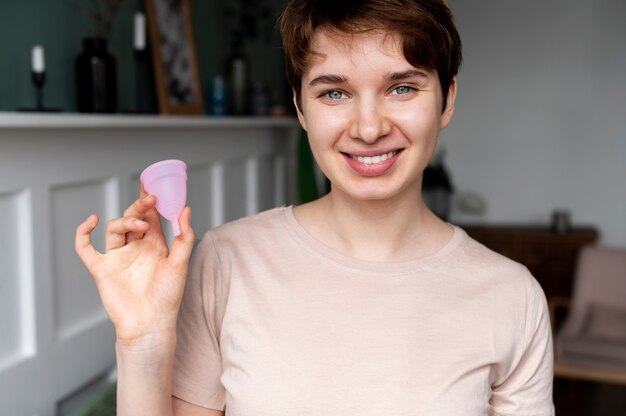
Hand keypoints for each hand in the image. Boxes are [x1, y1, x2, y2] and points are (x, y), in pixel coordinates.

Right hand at [75, 190, 195, 345]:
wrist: (151, 324)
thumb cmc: (168, 297)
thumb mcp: (180, 263)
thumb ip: (184, 236)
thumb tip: (186, 208)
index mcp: (155, 244)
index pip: (150, 217)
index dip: (150, 201)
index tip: (153, 186)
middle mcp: (135, 248)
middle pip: (132, 219)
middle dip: (139, 207)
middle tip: (150, 199)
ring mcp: (117, 257)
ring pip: (114, 229)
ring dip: (125, 222)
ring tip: (140, 226)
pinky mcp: (102, 269)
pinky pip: (85, 248)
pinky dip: (83, 233)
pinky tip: (92, 221)